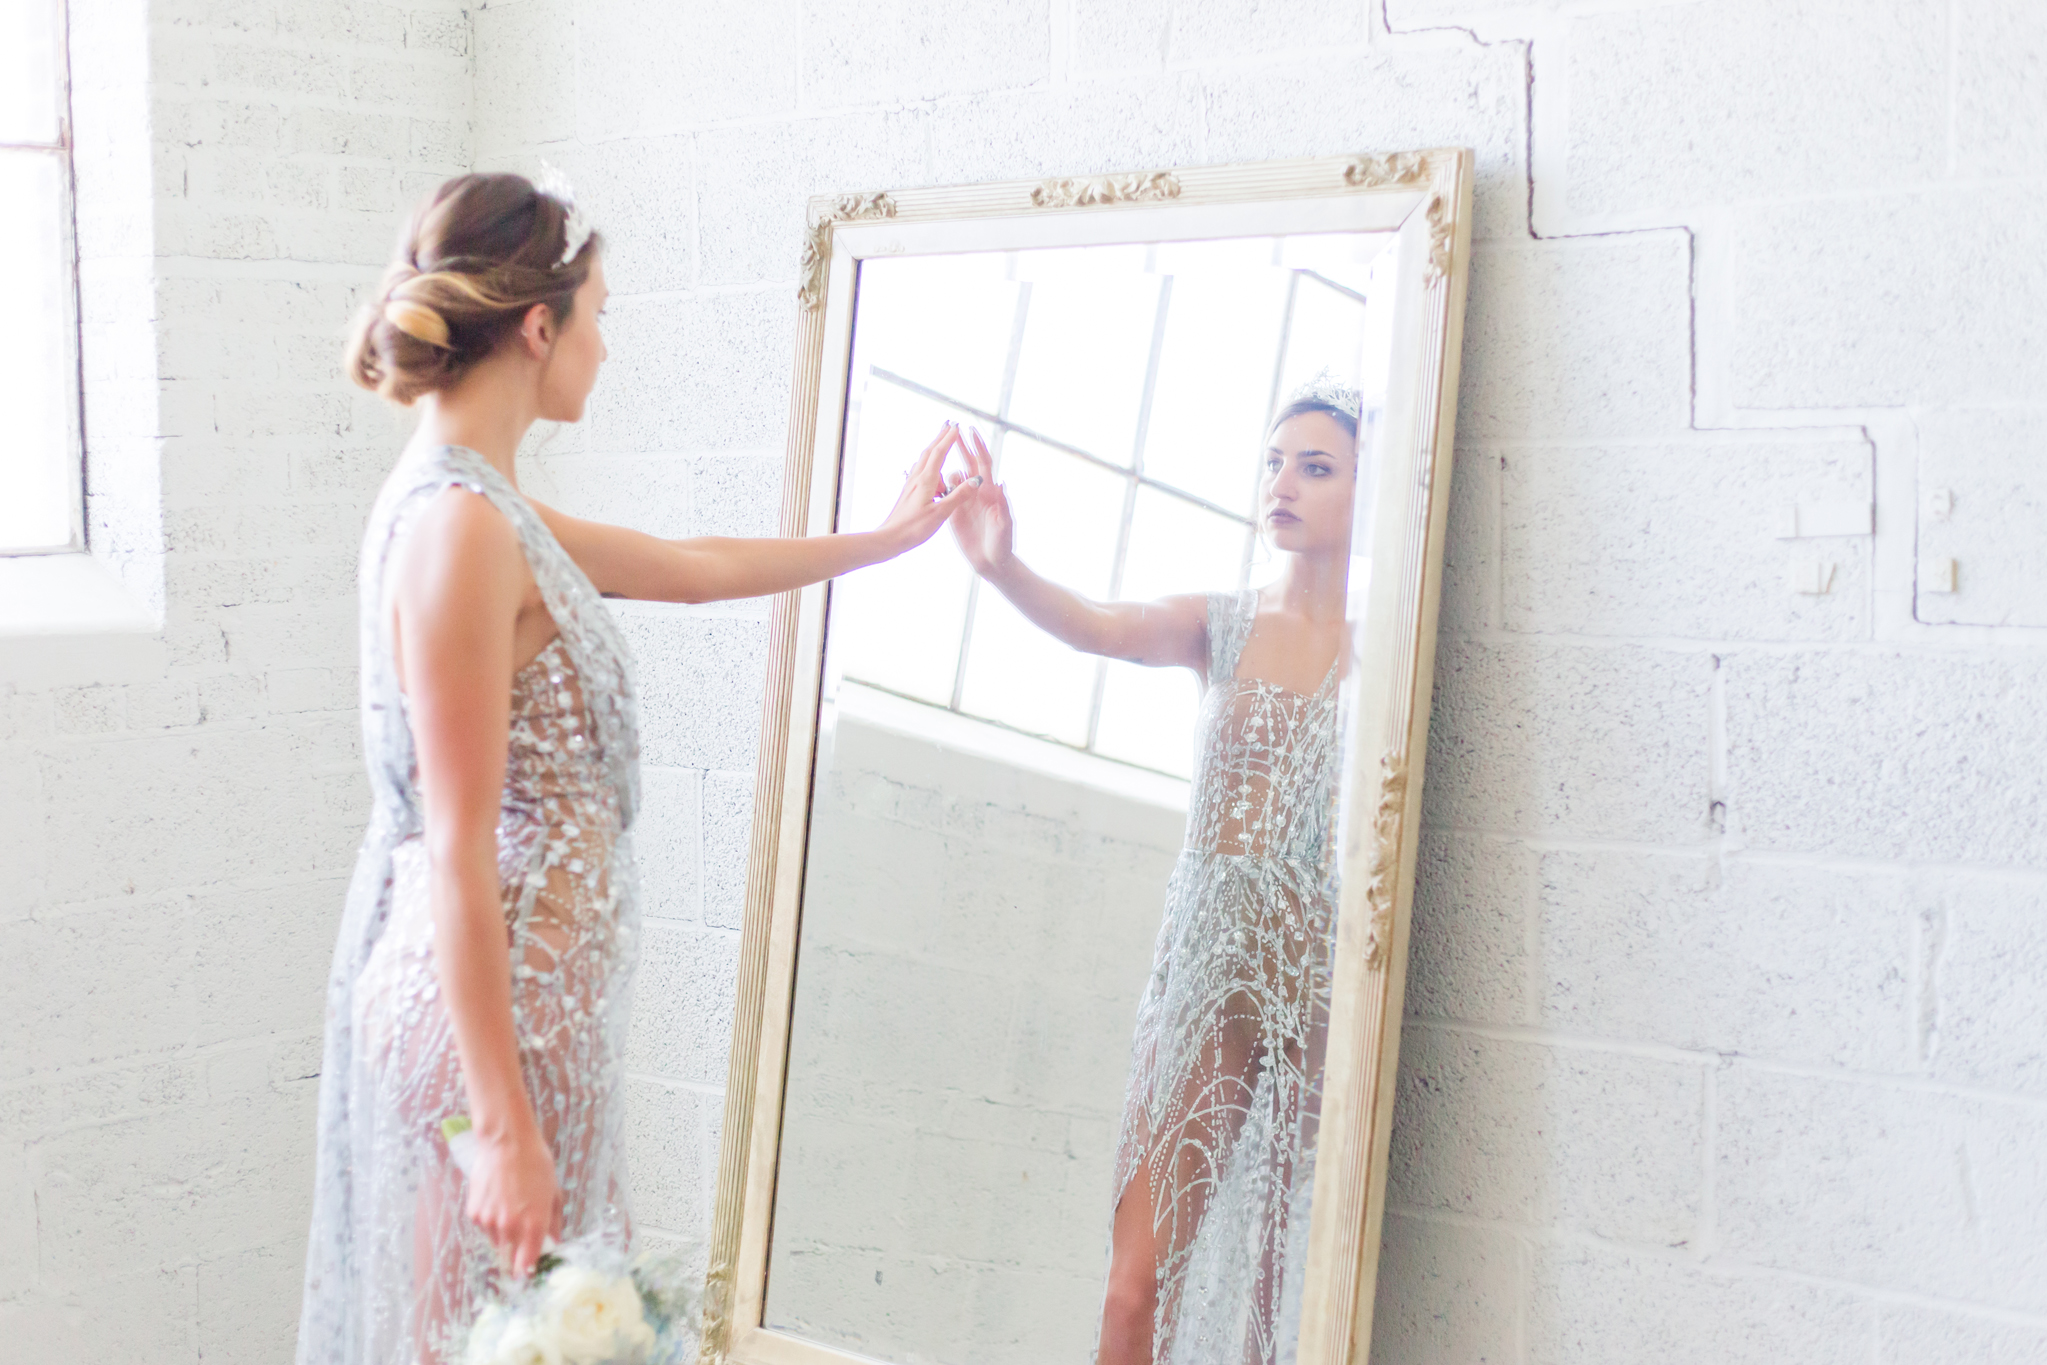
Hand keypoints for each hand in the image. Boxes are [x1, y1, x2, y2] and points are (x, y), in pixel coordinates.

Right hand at [464, 1126, 561, 1277]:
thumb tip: (555, 1241)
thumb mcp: (554, 1193)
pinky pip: (484, 1227)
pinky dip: (490, 1221)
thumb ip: (554, 1222)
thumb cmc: (536, 1164)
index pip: (528, 1264)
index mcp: (534, 1224)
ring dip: (503, 1234)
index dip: (528, 1271)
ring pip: (496, 1241)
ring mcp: (489, 1222)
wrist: (506, 1143)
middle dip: (517, 1252)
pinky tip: (497, 1200)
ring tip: (510, 1208)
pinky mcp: (474, 1214)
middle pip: (510, 1256)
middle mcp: (510, 1228)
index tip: (529, 1273)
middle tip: (521, 1235)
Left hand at [874, 422, 974, 554]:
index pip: (939, 454)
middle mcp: (917, 479)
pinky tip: (929, 470)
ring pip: (924, 461)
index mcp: (926, 481)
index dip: (948, 439)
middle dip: (940, 438)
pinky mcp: (908, 493)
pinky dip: (929, 465)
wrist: (889, 539)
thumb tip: (976, 481)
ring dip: (934, 450)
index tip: (957, 426)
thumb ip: (958, 496)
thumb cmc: (914, 528)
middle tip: (949, 425)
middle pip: (929, 452)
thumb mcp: (940, 513)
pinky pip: (921, 473)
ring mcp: (911, 485)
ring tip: (942, 444)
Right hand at [947, 426, 1014, 576]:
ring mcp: (965, 502)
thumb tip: (1001, 484)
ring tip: (937, 459)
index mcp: (990, 493)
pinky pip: (946, 494)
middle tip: (951, 429)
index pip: (984, 464)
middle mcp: (978, 493)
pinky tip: (929, 478)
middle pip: (968, 464)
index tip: (972, 430)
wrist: (992, 563)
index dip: (978, 446)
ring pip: (954, 477)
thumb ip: (1003, 506)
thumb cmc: (1003, 545)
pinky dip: (939, 484)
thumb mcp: (1005, 525)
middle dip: (961, 446)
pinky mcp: (954, 513)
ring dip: (947, 467)